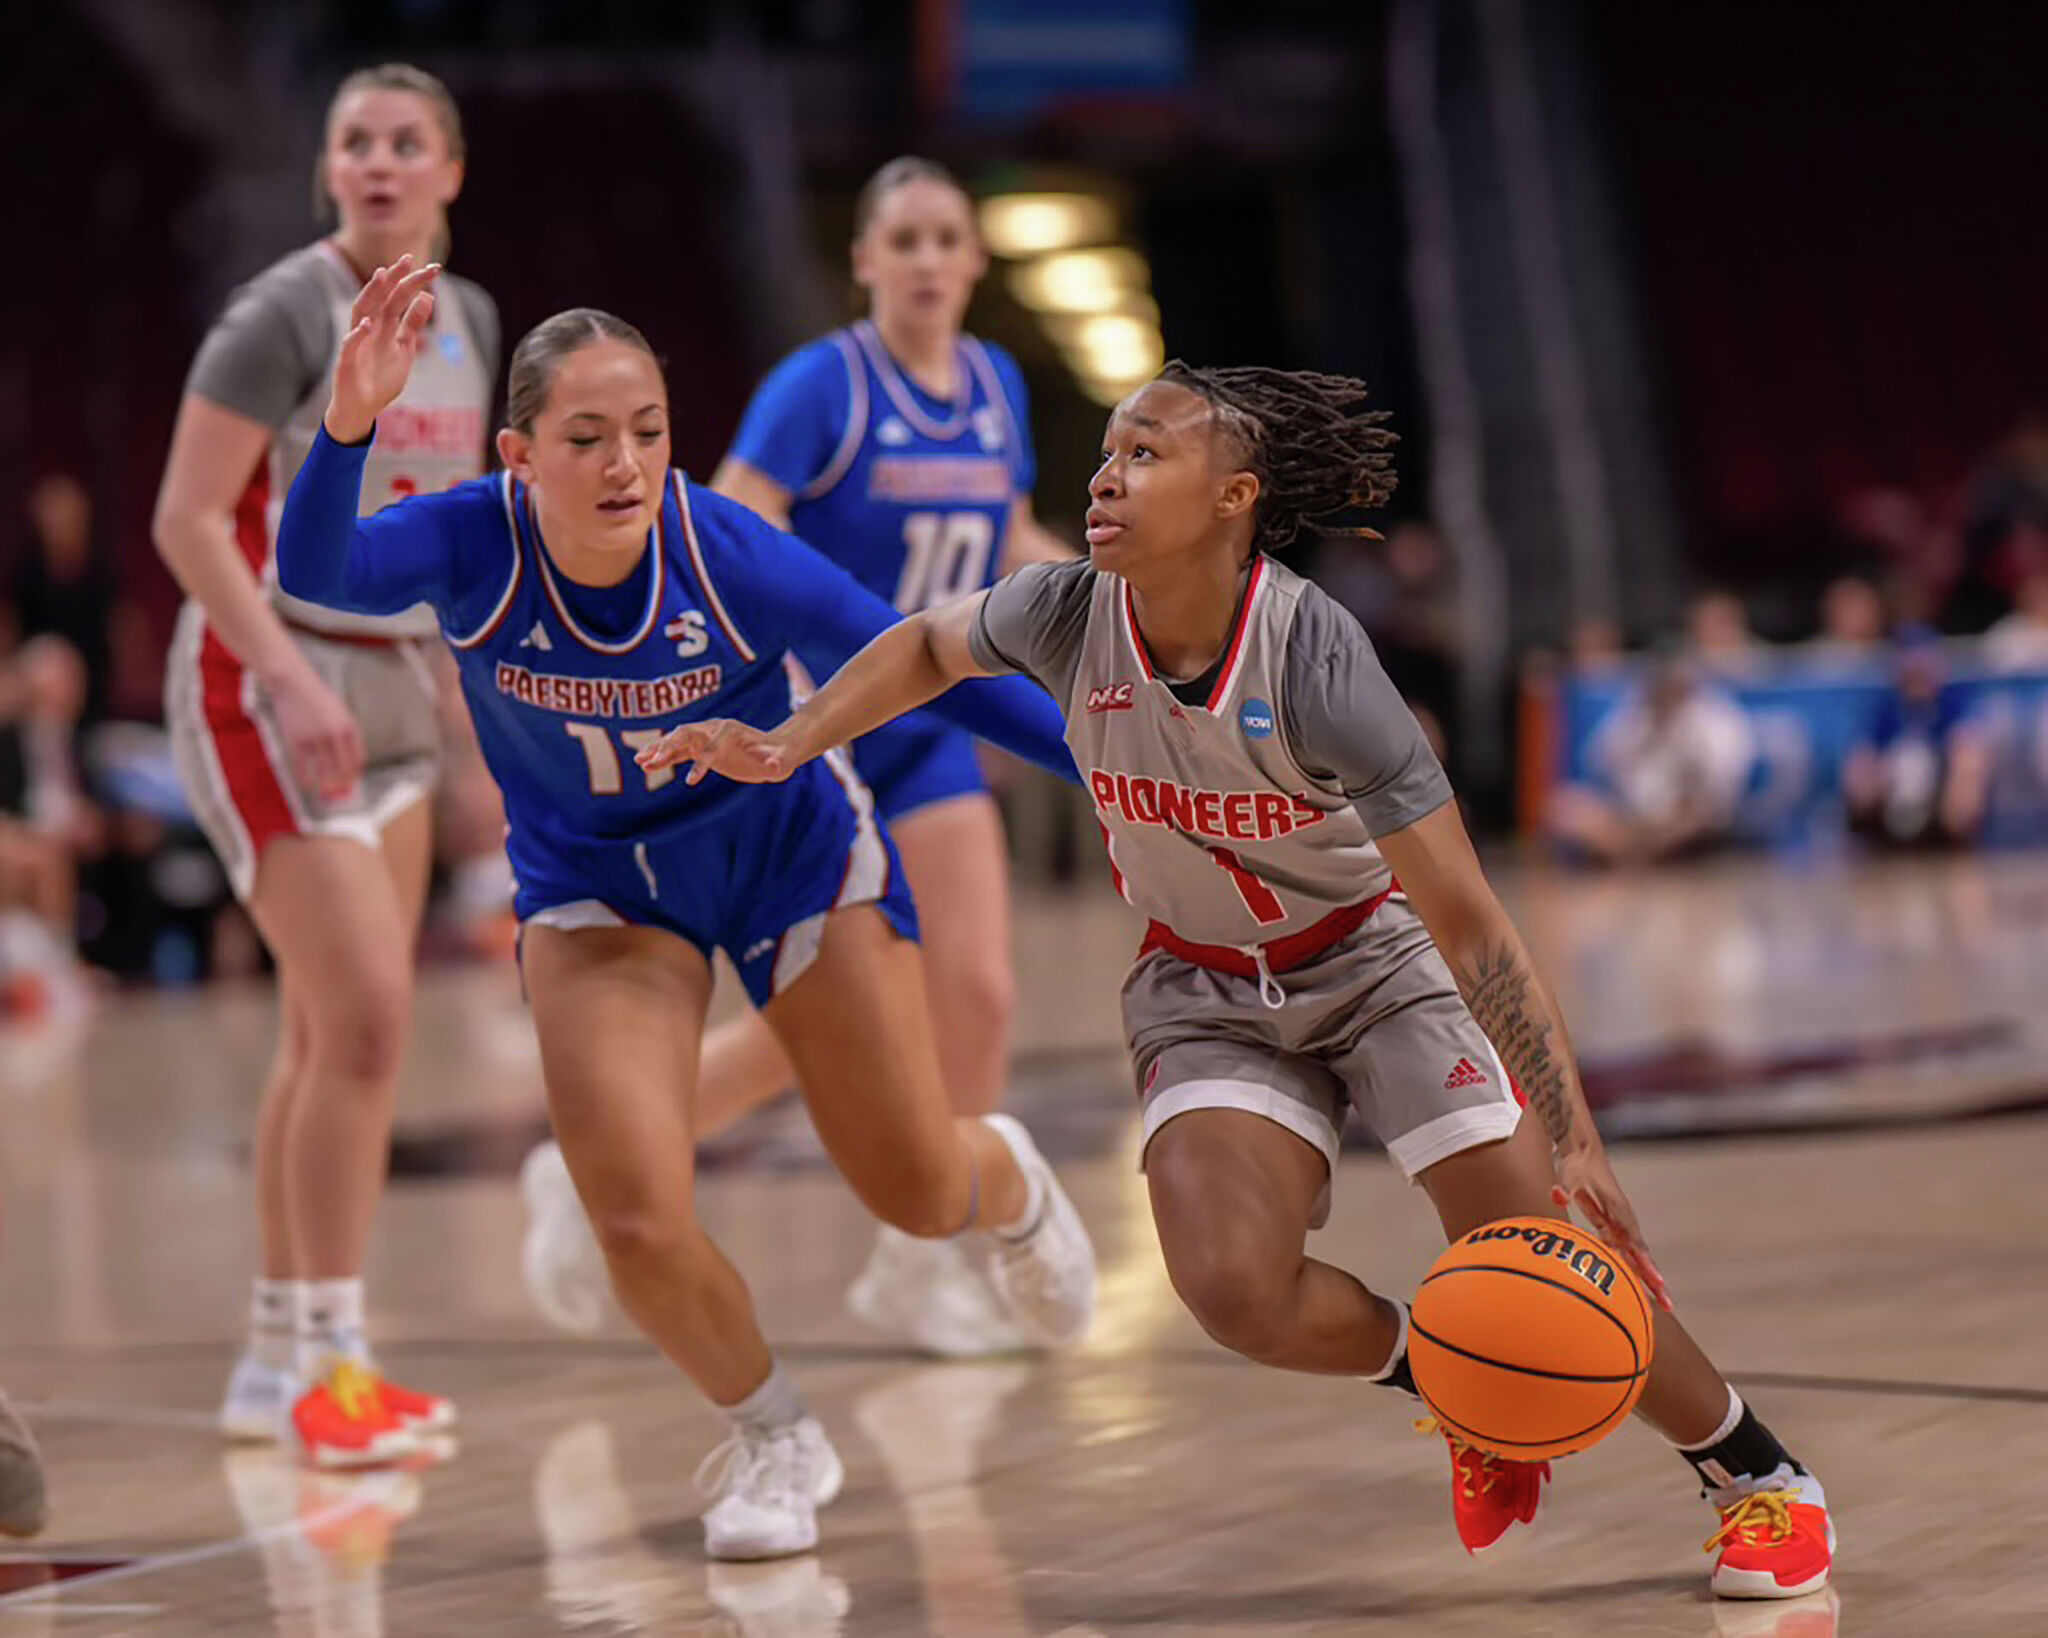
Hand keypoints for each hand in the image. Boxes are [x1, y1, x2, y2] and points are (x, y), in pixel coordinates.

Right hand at [261, 661, 363, 802]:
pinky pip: (302, 766)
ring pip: (323, 770)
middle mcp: (333, 733)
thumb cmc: (318, 699)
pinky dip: (306, 779)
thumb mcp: (340, 712)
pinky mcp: (296, 740)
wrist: (293, 683)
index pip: (357, 758)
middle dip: (343, 783)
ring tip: (328, 793)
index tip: (352, 781)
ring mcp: (314, 737)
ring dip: (327, 785)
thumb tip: (348, 760)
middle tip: (342, 793)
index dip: (355, 772)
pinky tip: (309, 786)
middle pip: (342, 767)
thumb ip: (345, 733)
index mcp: (348, 726)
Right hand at [323, 256, 441, 443]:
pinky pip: (350, 346)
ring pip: (361, 312)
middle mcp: (370, 328)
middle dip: (395, 278)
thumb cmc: (381, 377)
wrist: (362, 408)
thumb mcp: (405, 348)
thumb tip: (428, 297)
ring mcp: (357, 343)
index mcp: (384, 325)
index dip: (414, 282)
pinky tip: (366, 326)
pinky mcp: (346, 362)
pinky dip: (357, 336)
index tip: (434, 268)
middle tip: (410, 259)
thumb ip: (413, 324)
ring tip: (383, 276)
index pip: (399, 298)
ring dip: (371, 294)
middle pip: (381, 298)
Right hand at [635, 719, 799, 785]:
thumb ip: (776, 763)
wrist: (777, 750)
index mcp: (730, 731)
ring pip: (677, 742)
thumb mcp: (781, 761)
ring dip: (659, 751)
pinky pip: (679, 752)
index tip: (692, 782)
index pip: (710, 744)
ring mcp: (707, 739)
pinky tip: (647, 766)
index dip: (701, 762)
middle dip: (668, 748)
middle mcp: (714, 731)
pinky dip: (664, 758)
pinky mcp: (703, 750)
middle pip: (686, 735)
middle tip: (650, 762)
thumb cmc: (780, 756)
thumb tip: (775, 766)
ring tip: (640, 763)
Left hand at [1550, 1142, 1671, 1310]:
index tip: (1658, 1282)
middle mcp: (1623, 1222)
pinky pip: (1622, 1253)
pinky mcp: (1610, 1226)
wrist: (1582, 1152)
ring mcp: (1618, 1225)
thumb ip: (1564, 1188)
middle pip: (1642, 1257)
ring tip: (1658, 1305)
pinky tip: (1634, 1288)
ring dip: (1646, 1280)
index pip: (1635, 1244)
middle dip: (1655, 1281)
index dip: (1645, 1264)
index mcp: (1619, 1212)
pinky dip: (1630, 1270)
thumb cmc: (1577, 1165)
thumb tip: (1557, 1196)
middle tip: (1668, 1306)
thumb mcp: (1569, 1176)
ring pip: (1635, 1258)